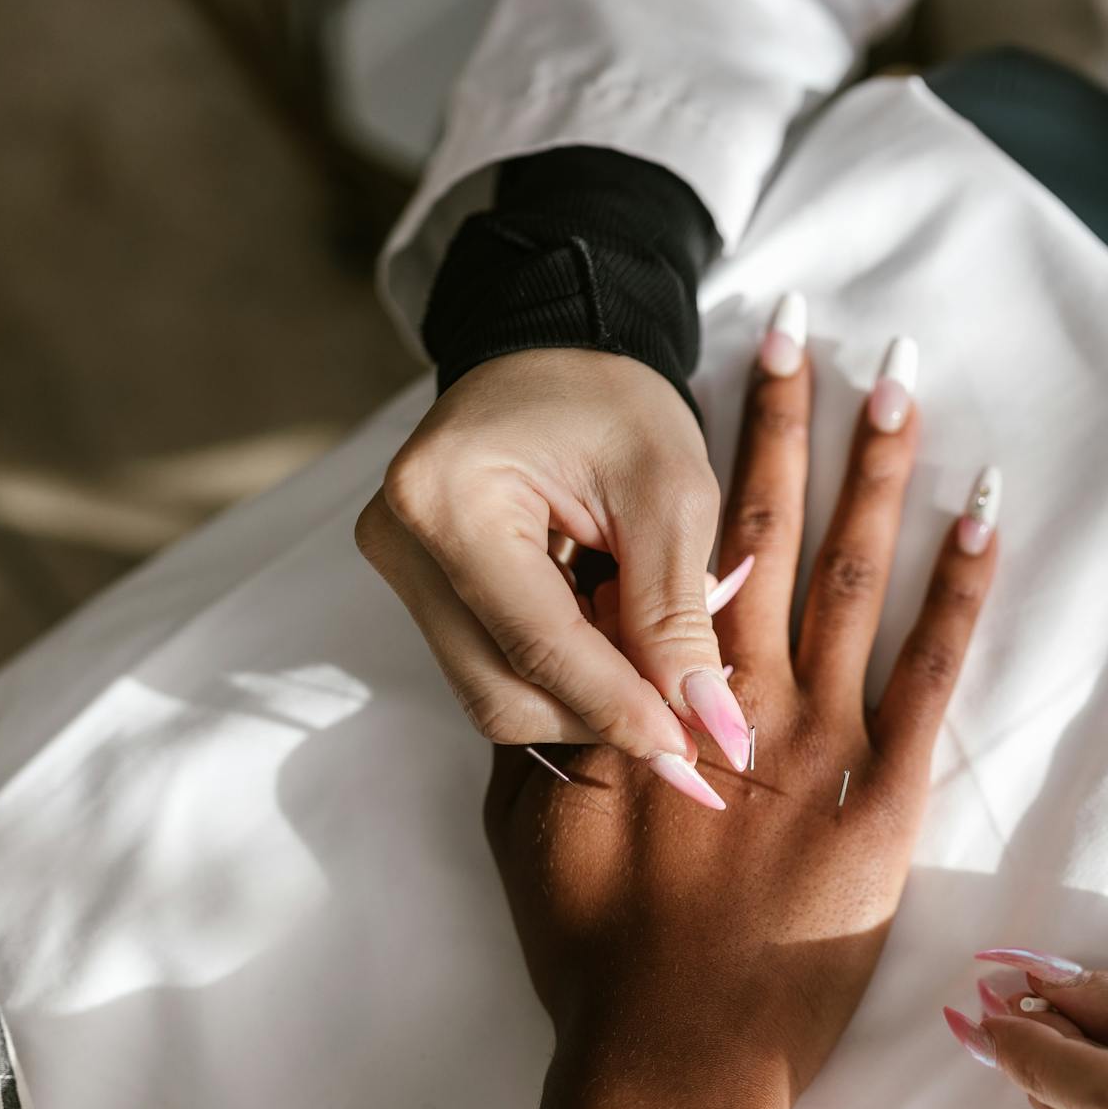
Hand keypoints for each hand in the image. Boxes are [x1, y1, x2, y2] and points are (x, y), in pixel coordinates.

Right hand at [356, 348, 747, 785]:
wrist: (557, 356)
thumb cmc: (616, 404)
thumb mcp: (671, 494)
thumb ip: (678, 614)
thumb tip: (707, 724)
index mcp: (448, 498)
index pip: (538, 646)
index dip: (620, 709)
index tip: (692, 752)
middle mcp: (400, 541)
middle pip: (503, 691)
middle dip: (603, 710)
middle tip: (688, 702)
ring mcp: (400, 570)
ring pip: (495, 694)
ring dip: (586, 695)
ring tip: (650, 642)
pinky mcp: (419, 589)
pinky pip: (493, 668)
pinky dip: (565, 672)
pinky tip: (612, 632)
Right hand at [476, 321, 996, 1108]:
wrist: (670, 1053)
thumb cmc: (592, 955)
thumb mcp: (528, 831)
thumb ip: (543, 738)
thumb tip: (539, 674)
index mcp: (653, 688)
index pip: (674, 540)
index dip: (693, 454)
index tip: (712, 369)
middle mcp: (740, 689)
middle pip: (768, 528)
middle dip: (787, 423)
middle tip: (808, 327)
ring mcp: (823, 734)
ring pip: (854, 574)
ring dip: (877, 474)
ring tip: (899, 384)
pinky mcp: (889, 791)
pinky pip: (935, 667)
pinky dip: (963, 584)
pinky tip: (984, 512)